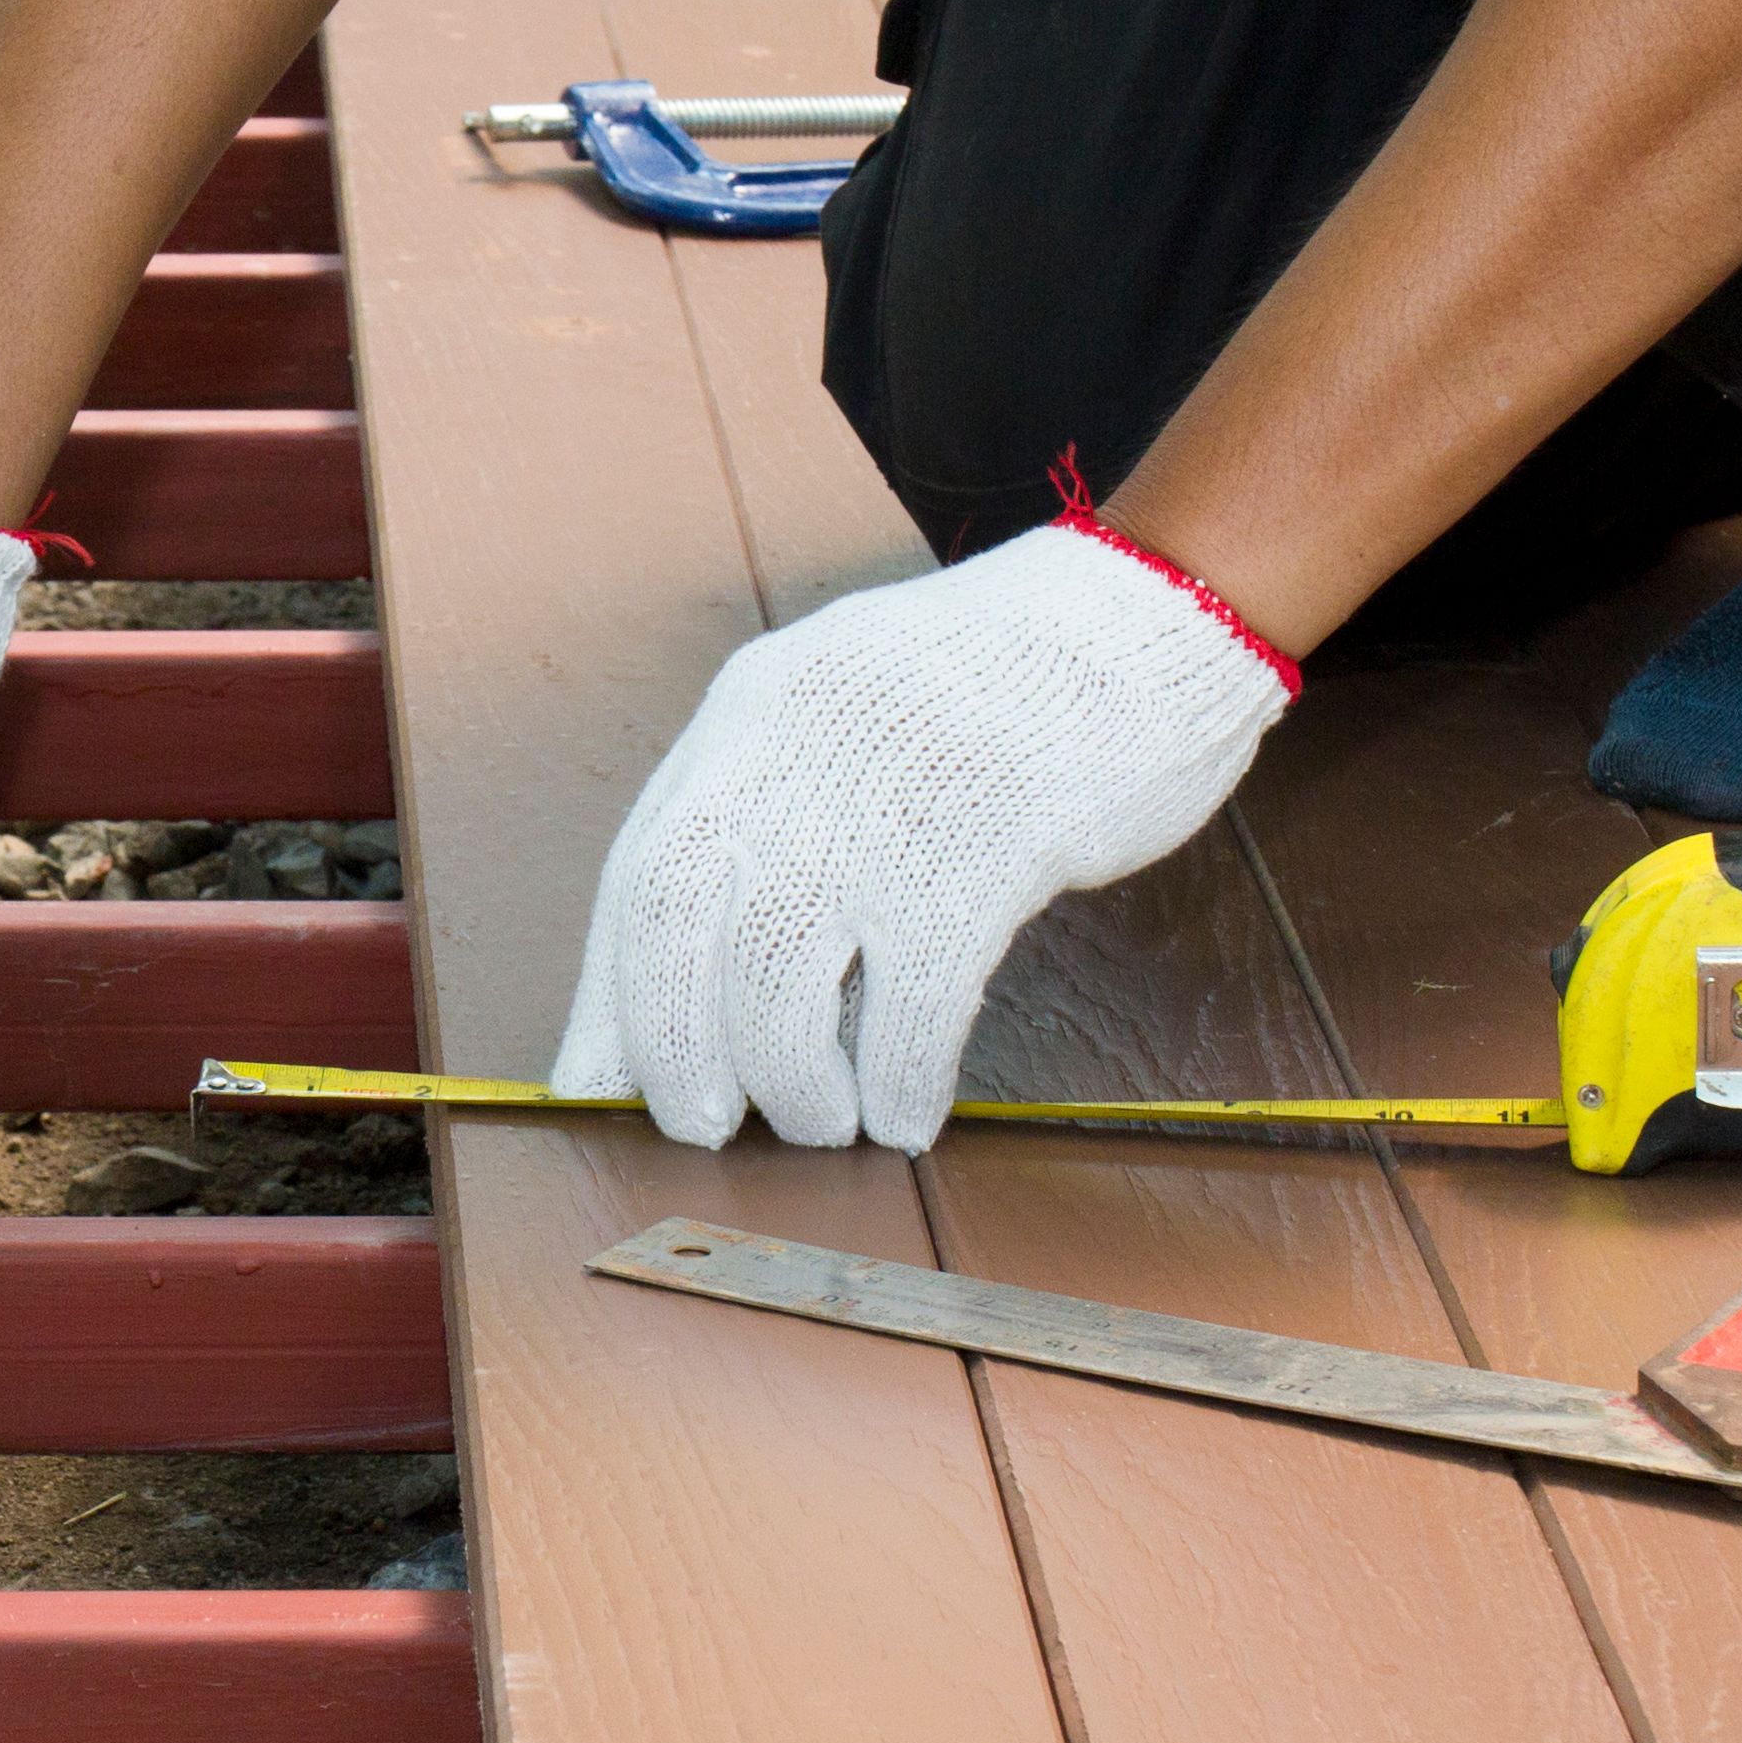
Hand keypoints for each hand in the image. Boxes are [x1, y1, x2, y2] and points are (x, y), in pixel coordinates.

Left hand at [547, 513, 1298, 1149]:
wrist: (1144, 616)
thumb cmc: (994, 696)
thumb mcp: (846, 721)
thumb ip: (768, 819)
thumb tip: (693, 985)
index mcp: (752, 709)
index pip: (641, 869)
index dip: (613, 996)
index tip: (598, 1085)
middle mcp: (800, 741)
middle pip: (681, 917)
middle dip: (675, 1046)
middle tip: (702, 1127)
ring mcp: (894, 787)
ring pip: (784, 970)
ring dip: (789, 1079)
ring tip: (818, 1123)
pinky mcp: (995, 836)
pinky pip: (916, 994)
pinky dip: (897, 1076)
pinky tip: (905, 1115)